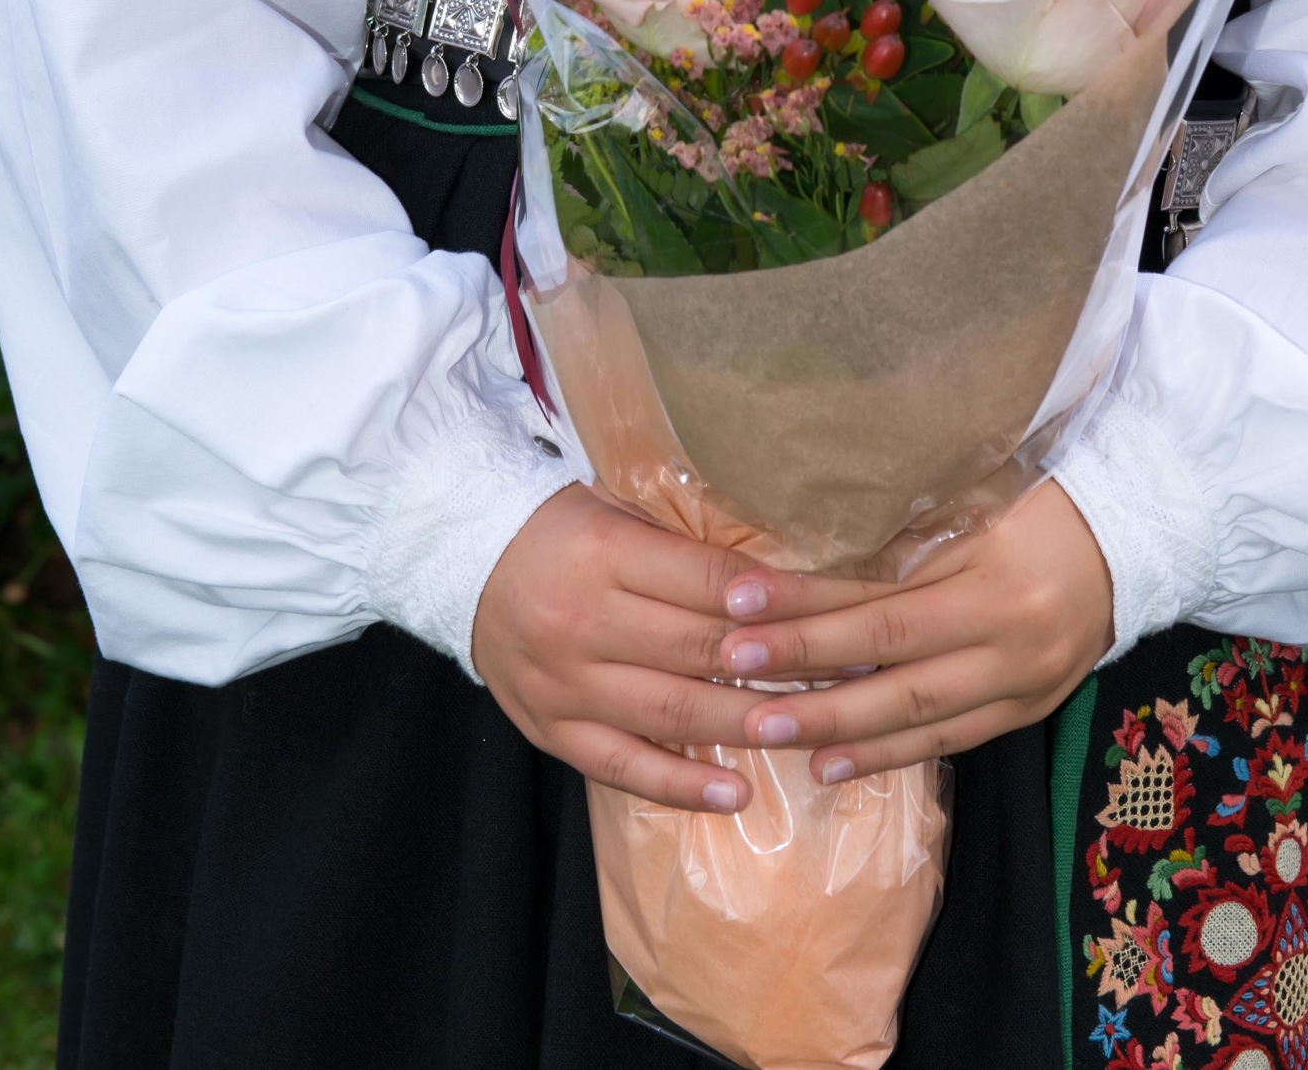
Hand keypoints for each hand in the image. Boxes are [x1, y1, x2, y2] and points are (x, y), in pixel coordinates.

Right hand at [471, 486, 870, 813]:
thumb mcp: (618, 512)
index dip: (775, 601)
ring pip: (669, 713)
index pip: (707, 581)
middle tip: (848, 677)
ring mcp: (564, 682)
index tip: (836, 614)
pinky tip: (736, 795)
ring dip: (745, 727)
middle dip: (780, 666)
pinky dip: (680, 785)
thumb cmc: (559, 527)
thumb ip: (683, 550)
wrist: (459, 557)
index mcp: (604, 551)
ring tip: (808, 733)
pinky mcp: (549, 728)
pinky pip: (621, 766)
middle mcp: (584, 619)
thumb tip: (778, 583)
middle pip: (698, 650)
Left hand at [711, 482, 1112, 785]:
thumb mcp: (976, 507)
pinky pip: (949, 742)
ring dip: (837, 731)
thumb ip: (905, 543)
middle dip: (807, 681)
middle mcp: (1006, 642)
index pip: (880, 603)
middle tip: (734, 684)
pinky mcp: (1026, 712)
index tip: (738, 610)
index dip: (807, 611)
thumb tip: (811, 563)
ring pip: (916, 718)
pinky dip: (888, 755)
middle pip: (891, 668)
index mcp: (991, 580)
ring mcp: (1020, 686)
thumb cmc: (1044, 503)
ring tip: (769, 736)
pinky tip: (833, 765)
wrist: (1138, 542)